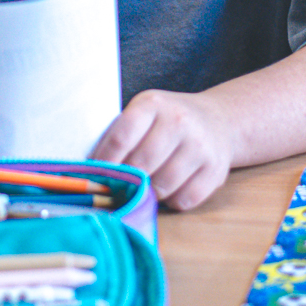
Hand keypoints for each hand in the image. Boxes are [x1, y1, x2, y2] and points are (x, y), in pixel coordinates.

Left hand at [91, 89, 235, 211]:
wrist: (217, 120)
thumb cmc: (166, 121)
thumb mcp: (143, 113)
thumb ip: (120, 136)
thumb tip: (88, 172)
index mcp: (153, 104)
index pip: (121, 138)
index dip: (105, 162)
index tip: (95, 177)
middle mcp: (179, 121)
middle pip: (142, 165)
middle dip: (127, 182)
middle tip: (119, 189)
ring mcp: (200, 146)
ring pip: (163, 186)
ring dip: (150, 194)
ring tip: (146, 188)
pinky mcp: (216, 170)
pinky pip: (185, 200)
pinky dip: (172, 201)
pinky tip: (170, 189)